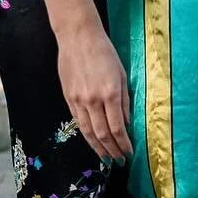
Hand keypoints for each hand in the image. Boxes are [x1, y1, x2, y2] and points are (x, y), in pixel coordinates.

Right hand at [57, 26, 132, 162]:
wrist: (78, 37)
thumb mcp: (121, 74)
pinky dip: (86, 134)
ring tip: (105, 157)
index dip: (123, 143)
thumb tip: (127, 123)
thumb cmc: (104, 52)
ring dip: (97, 147)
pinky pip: (78, 121)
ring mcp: (78, 100)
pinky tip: (92, 140)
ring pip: (87, 131)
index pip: (117, 128)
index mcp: (110, 93)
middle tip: (118, 160)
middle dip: (111, 150)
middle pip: (102, 134)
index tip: (129, 152)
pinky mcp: (68, 97)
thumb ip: (125, 100)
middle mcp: (93, 100)